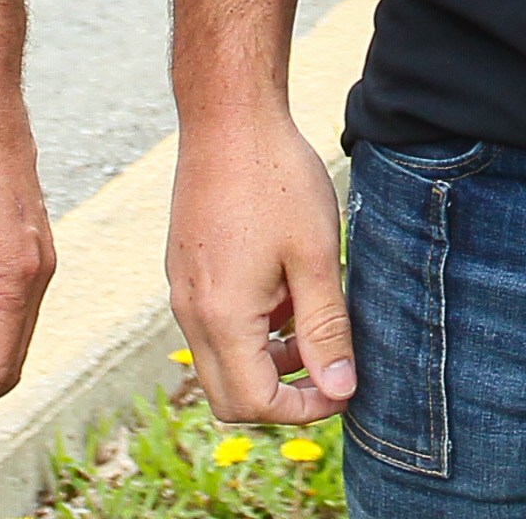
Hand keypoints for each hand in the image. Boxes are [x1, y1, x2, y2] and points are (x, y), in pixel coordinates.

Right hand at [164, 110, 352, 425]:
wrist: (227, 116)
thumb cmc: (275, 178)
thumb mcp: (315, 255)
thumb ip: (325, 328)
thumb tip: (340, 389)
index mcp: (222, 316)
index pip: (255, 403)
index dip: (305, 409)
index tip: (343, 386)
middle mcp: (191, 312)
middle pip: (229, 396)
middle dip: (281, 397)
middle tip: (328, 369)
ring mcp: (181, 291)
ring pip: (219, 362)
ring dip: (265, 363)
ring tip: (309, 320)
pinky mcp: (183, 271)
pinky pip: (211, 328)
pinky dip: (248, 332)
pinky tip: (282, 290)